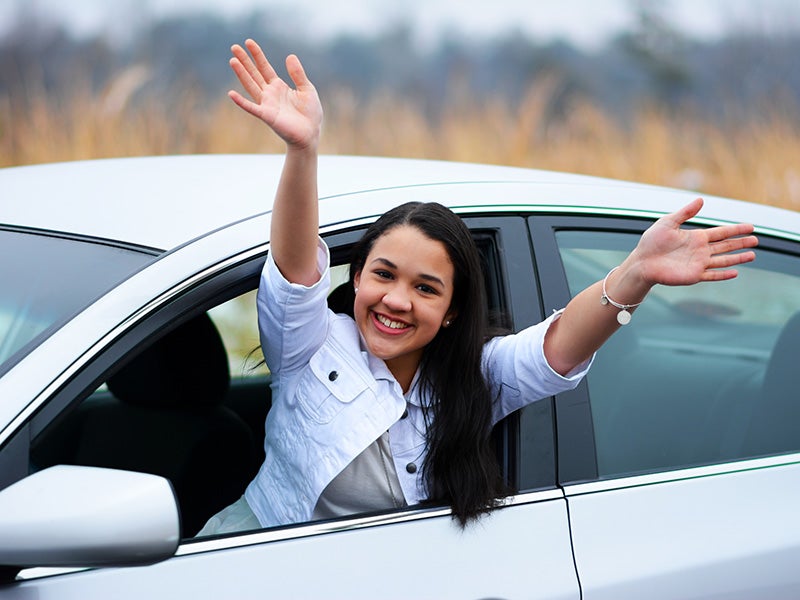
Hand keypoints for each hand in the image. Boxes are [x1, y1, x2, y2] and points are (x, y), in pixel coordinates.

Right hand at [228, 39, 322, 149]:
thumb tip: (289, 56)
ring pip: (251, 86)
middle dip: (244, 61)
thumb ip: (298, 74)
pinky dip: (241, 102)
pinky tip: (231, 94)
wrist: (310, 134)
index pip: (264, 67)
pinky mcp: (267, 116)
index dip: (257, 55)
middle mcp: (270, 94)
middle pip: (254, 74)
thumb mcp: (307, 89)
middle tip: (234, 47)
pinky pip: (252, 108)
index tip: (248, 42)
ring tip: (233, 61)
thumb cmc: (309, 113)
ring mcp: (267, 104)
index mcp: (278, 86)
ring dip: (242, 74)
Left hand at [629, 197, 757, 286]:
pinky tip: (735, 273)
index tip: (750, 226)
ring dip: (737, 258)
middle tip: (756, 240)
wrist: (642, 262)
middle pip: (725, 246)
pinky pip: (712, 275)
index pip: (720, 232)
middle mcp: (699, 251)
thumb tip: (702, 200)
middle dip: (741, 243)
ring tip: (752, 256)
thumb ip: (685, 212)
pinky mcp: (693, 276)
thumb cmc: (651, 242)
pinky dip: (723, 275)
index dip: (735, 230)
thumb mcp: (668, 222)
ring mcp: (698, 264)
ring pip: (723, 261)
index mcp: (695, 237)